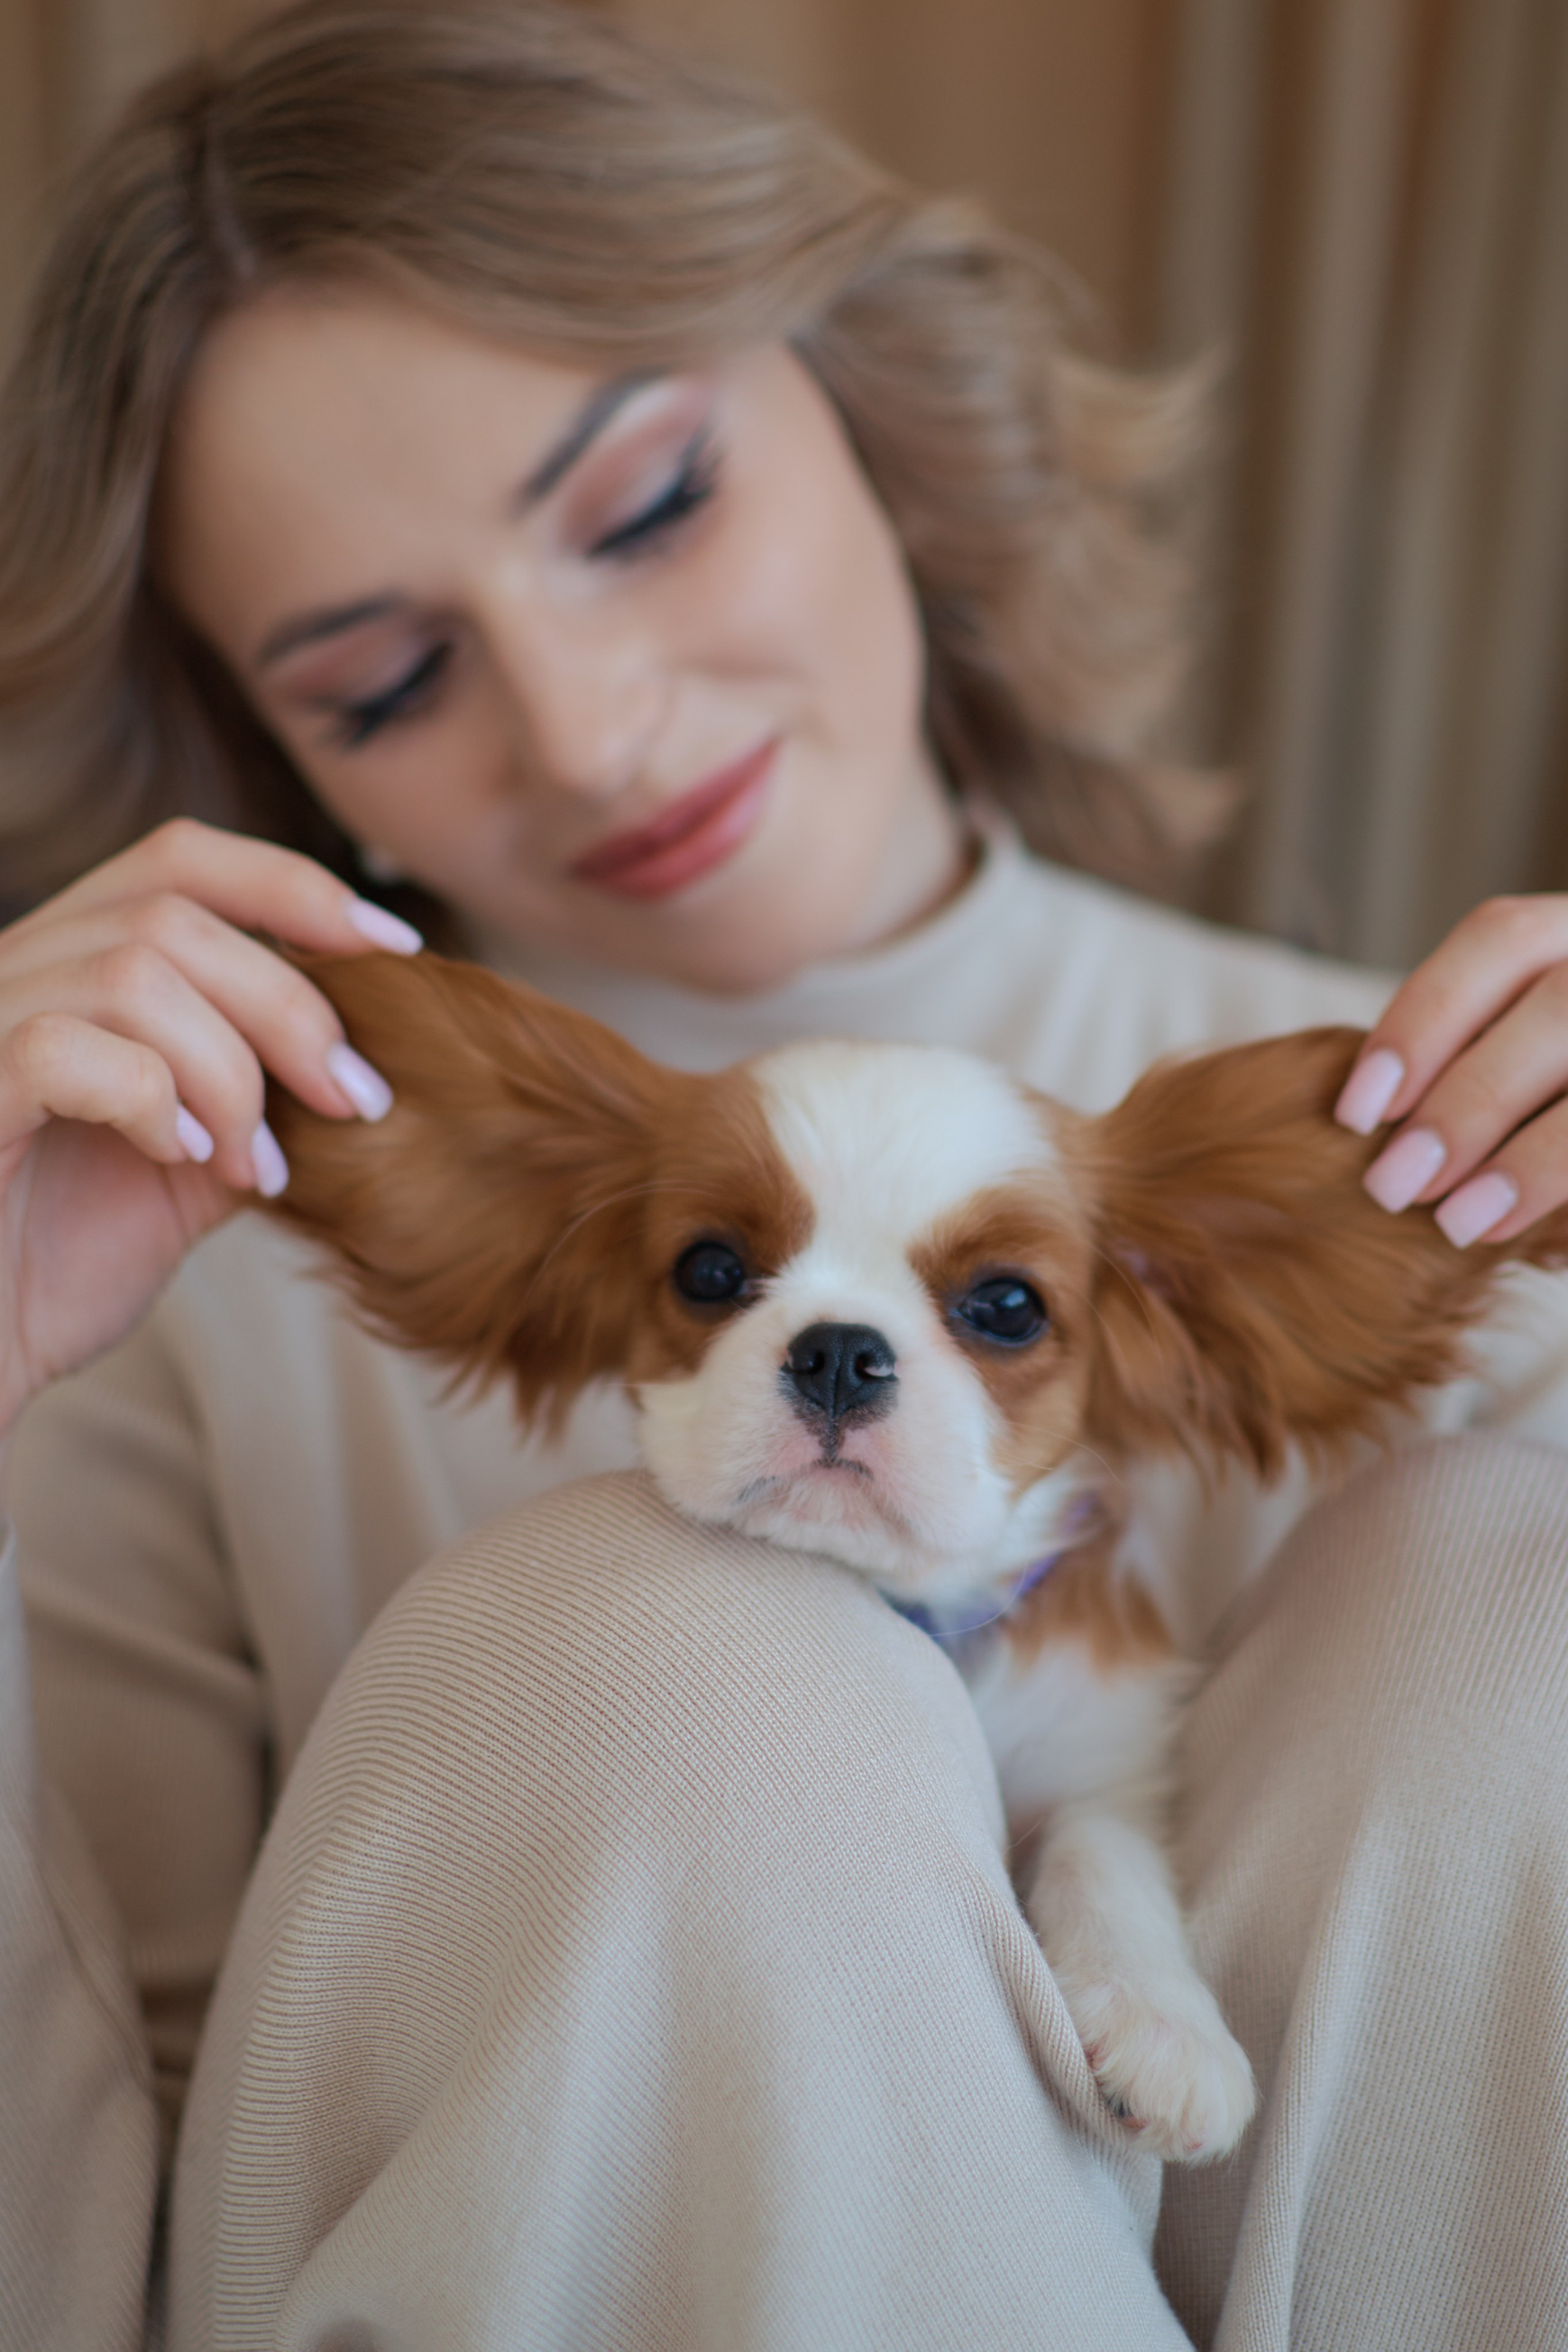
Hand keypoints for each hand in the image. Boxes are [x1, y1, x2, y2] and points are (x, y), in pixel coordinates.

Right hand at [0, 819, 420, 1440]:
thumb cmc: (54, 1269)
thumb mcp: (192, 1171)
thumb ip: (258, 1096)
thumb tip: (363, 1055)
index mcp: (67, 965)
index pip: (182, 859)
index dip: (296, 886)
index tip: (396, 949)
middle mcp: (9, 967)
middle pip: (174, 910)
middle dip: (291, 1004)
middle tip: (353, 1101)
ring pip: (132, 971)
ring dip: (230, 1070)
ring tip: (254, 1168)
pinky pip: (61, 1046)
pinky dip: (150, 1099)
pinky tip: (178, 1161)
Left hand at [1335, 897, 1567, 1247]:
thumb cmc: (1548, 1073)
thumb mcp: (1516, 1043)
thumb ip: (1469, 1055)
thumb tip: (1370, 1120)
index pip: (1499, 939)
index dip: (1420, 1021)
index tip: (1355, 1110)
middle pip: (1558, 1009)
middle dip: (1466, 1101)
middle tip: (1392, 1185)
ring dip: (1532, 1158)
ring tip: (1459, 1222)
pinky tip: (1540, 1240)